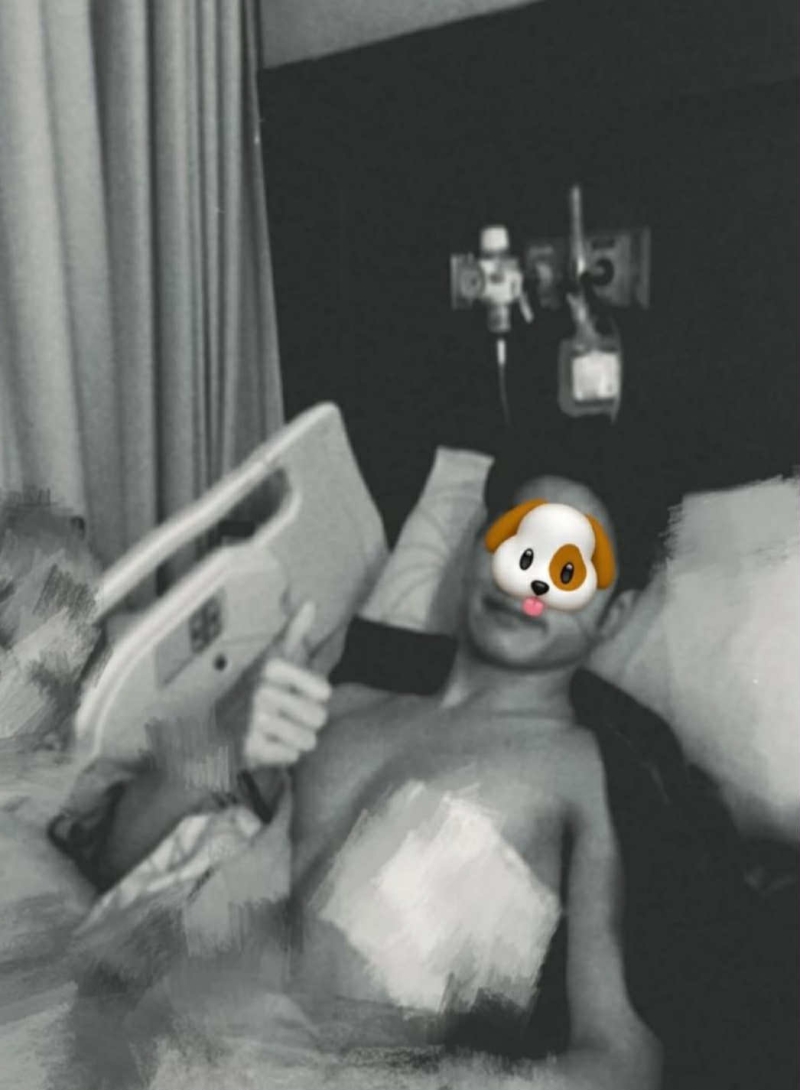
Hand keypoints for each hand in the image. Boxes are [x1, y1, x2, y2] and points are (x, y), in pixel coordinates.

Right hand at [242, 601, 331, 769]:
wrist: (221, 727)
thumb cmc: (260, 690)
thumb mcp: (276, 658)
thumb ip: (295, 633)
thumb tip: (311, 603)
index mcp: (271, 668)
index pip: (322, 690)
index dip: (319, 694)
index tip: (314, 693)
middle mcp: (261, 693)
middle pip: (319, 718)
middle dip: (310, 720)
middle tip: (290, 714)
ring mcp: (254, 722)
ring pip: (309, 740)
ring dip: (298, 738)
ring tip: (280, 729)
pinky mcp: (251, 749)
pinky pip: (293, 756)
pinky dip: (285, 754)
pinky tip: (269, 743)